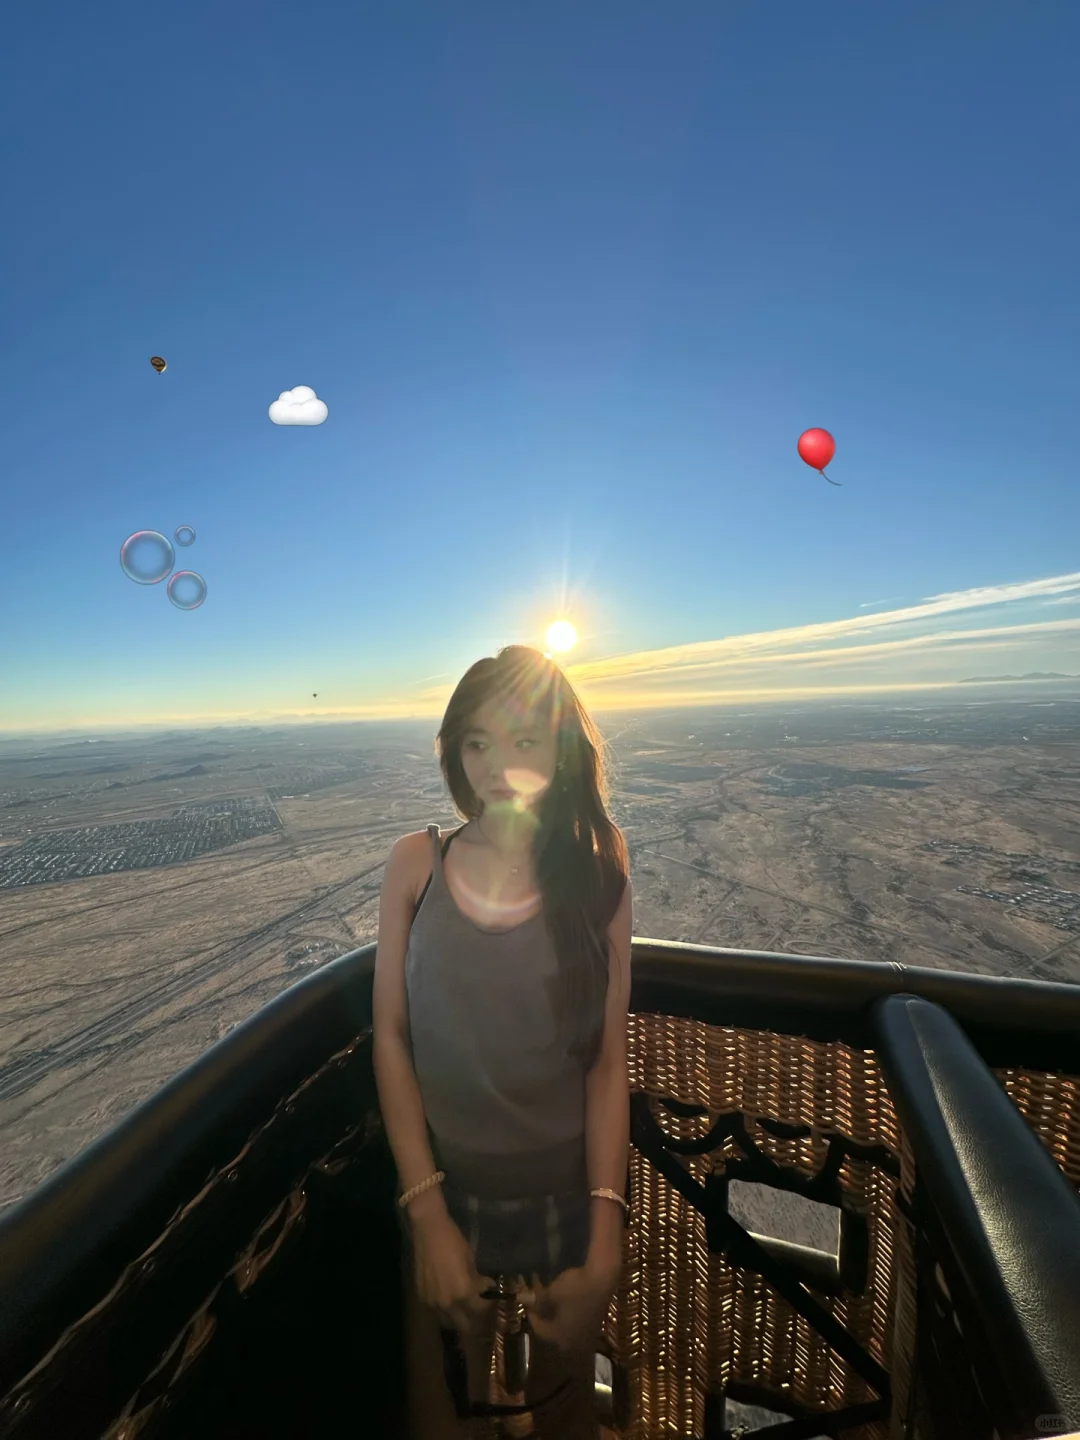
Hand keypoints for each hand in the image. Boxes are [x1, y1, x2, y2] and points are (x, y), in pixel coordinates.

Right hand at [410, 1209, 495, 1335]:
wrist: (428, 1231)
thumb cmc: (453, 1241)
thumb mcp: (471, 1261)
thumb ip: (478, 1281)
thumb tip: (485, 1289)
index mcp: (463, 1293)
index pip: (481, 1312)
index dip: (489, 1307)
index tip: (492, 1299)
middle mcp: (447, 1304)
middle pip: (465, 1326)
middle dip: (475, 1320)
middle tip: (480, 1308)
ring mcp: (432, 1303)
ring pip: (449, 1323)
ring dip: (459, 1319)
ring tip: (465, 1307)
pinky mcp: (422, 1298)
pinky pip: (437, 1313)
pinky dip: (446, 1311)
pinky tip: (450, 1299)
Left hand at [519, 1258, 620, 1354]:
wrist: (603, 1278)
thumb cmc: (575, 1288)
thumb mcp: (552, 1293)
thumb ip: (538, 1301)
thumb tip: (524, 1301)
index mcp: (561, 1336)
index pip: (540, 1330)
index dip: (531, 1315)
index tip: (527, 1303)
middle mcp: (574, 1339)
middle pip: (552, 1329)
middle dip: (543, 1314)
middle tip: (538, 1299)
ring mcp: (586, 1331)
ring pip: (564, 1324)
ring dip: (554, 1312)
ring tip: (549, 1296)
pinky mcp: (594, 1322)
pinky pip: (575, 1321)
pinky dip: (566, 1312)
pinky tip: (564, 1299)